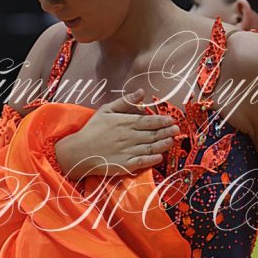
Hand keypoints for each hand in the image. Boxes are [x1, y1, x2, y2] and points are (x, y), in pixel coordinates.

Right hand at [55, 88, 180, 178]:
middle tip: (177, 130)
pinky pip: (144, 162)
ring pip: (151, 147)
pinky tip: (160, 157)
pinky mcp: (126, 165)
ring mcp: (128, 151)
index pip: (149, 121)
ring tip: (173, 141)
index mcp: (125, 122)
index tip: (172, 120)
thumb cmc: (92, 130)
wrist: (79, 152)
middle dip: (167, 132)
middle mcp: (129, 136)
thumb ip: (125, 102)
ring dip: (164, 144)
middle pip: (153, 134)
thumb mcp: (106, 110)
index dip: (163, 121)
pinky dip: (154, 159)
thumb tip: (141, 92)